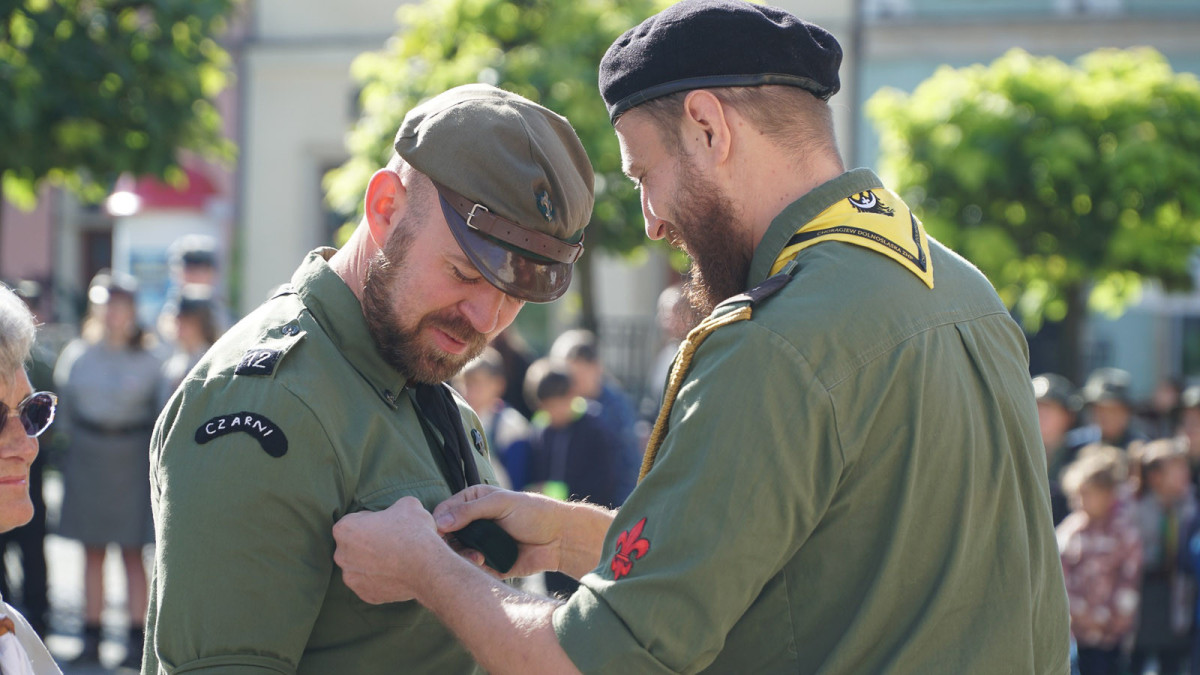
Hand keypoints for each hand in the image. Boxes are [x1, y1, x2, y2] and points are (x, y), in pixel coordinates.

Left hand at [333, 496, 452, 603]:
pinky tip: (396, 573)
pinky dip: (380, 580)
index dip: (371, 520)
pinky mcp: (365, 595)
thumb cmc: (414, 531)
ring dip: (372, 563)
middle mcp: (341, 555)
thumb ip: (393, 507)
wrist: (427, 566)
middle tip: (391, 541)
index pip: (354, 520)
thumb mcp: (407, 504)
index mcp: (344, 529)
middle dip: (368, 543)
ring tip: (395, 559)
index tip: (387, 524)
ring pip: (360, 567)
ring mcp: (352, 578)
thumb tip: (397, 512)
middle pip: (353, 546)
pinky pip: (371, 584)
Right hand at [434, 485, 567, 577]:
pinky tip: (485, 564)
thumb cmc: (533, 512)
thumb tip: (439, 521)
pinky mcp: (488, 565)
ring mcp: (479, 545)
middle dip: (449, 544)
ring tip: (478, 558)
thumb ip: (470, 510)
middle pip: (446, 537)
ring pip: (456, 556)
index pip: (444, 513)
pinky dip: (474, 569)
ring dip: (462, 558)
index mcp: (472, 503)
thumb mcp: (501, 503)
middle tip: (457, 548)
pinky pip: (472, 570)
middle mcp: (473, 524)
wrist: (560, 539)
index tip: (438, 533)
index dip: (438, 523)